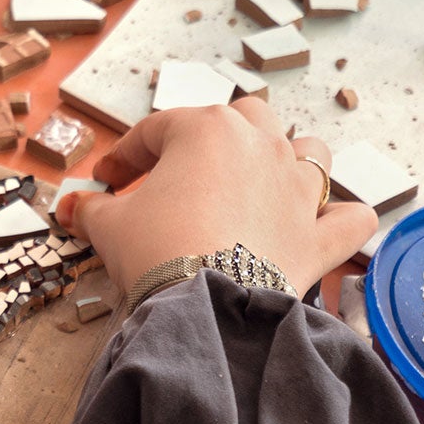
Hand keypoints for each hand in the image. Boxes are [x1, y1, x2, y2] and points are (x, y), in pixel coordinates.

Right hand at [53, 98, 375, 296]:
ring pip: (309, 152)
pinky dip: (343, 220)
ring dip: (289, 160)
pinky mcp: (320, 235)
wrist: (202, 305)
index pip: (156, 132)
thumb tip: (73, 208)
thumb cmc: (156, 251)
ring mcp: (299, 188)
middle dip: (216, 137)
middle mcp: (261, 145)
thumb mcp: (109, 226)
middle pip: (245, 118)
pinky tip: (330, 223)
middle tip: (186, 170)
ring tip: (265, 181)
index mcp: (206, 130)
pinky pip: (350, 219)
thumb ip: (91, 210)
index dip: (125, 157)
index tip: (107, 182)